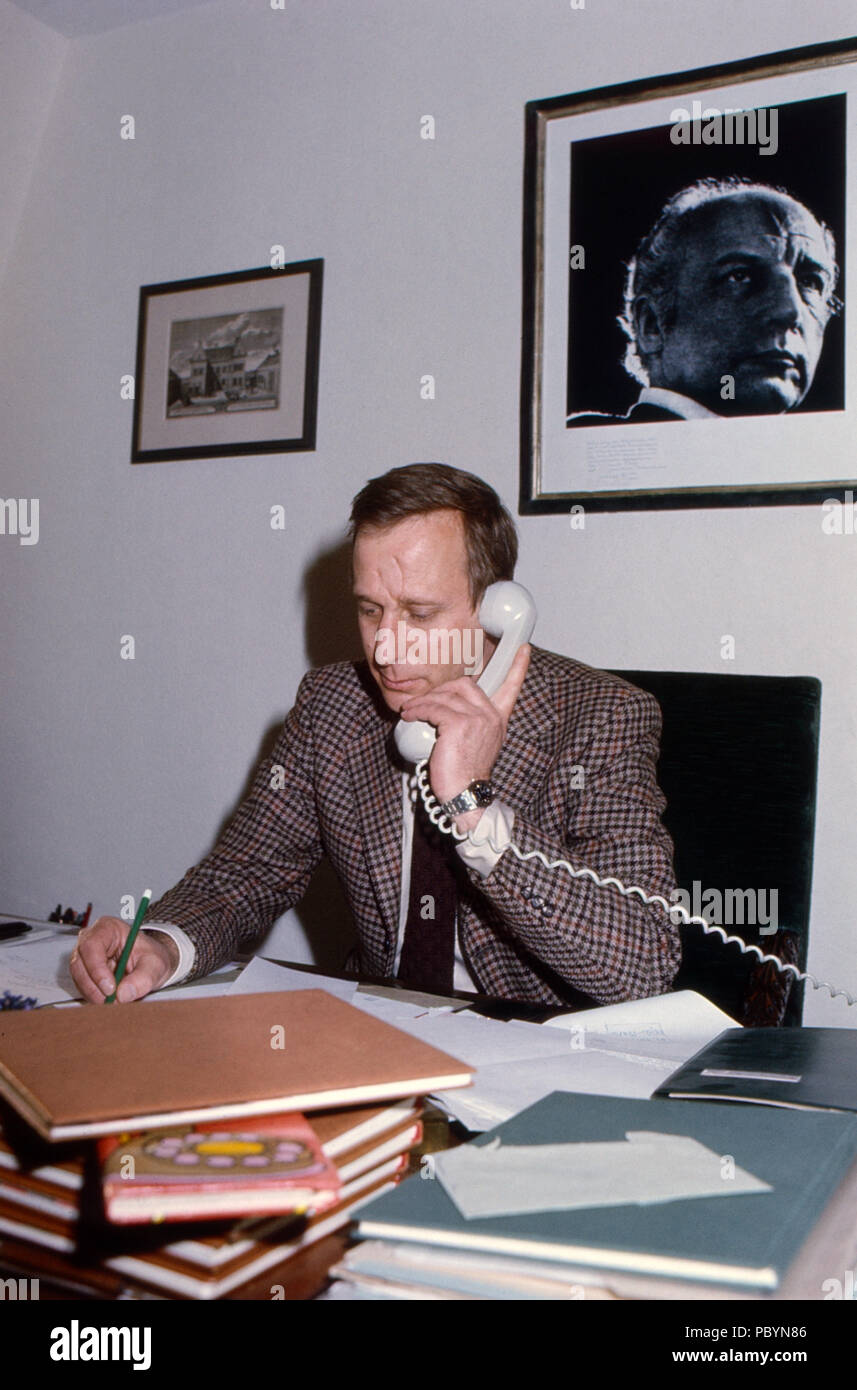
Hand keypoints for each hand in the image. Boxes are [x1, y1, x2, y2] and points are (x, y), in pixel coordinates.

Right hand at [70, 917, 178, 1003]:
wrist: (149, 964)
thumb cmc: (151, 957)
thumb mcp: (155, 965)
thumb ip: (143, 978)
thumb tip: (123, 994)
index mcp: (108, 928)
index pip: (92, 945)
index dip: (97, 969)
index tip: (110, 989)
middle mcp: (92, 939)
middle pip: (79, 962)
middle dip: (93, 985)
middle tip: (111, 1001)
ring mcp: (85, 955)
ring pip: (78, 976)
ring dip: (93, 993)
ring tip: (113, 1001)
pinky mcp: (84, 971)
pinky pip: (81, 985)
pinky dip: (93, 996)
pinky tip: (109, 999)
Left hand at [399, 643, 530, 826]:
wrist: (465, 794)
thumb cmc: (464, 774)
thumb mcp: (474, 744)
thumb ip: (469, 725)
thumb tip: (443, 712)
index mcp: (498, 720)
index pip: (512, 688)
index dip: (518, 667)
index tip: (524, 649)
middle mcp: (491, 716)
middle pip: (465, 684)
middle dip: (442, 689)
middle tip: (425, 702)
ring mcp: (477, 719)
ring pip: (445, 696)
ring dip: (423, 701)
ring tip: (410, 711)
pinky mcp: (458, 724)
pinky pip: (433, 708)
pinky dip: (418, 709)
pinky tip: (409, 715)